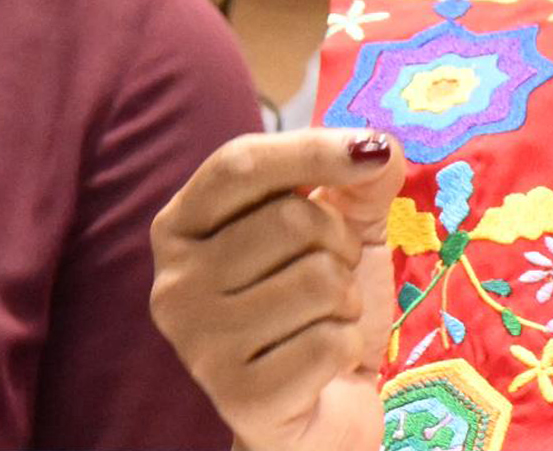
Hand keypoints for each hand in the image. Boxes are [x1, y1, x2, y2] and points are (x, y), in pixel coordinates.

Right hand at [151, 128, 406, 450]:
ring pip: (317, 281)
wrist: (322, 405)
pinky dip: (346, 347)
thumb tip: (379, 148)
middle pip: (290, 220)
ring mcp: (198, 344)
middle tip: (330, 276)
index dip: (311, 149)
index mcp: (182, 226)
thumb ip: (357, 179)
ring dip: (345, 299)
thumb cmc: (320, 305)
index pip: (239, 163)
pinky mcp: (239, 397)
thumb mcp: (342, 225)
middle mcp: (173, 283)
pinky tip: (323, 363)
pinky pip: (328, 342)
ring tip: (323, 319)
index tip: (371, 150)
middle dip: (338, 244)